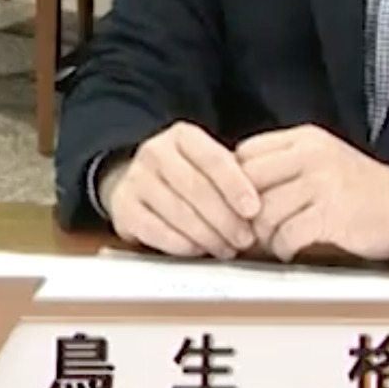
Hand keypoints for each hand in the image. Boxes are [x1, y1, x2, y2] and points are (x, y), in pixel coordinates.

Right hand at [98, 122, 262, 259]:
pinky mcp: (123, 208)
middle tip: (245, 239)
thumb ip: (234, 178)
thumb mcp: (209, 165)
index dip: (236, 185)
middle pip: (195, 187)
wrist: (140, 182)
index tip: (254, 209)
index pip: (213, 159)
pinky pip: (154, 229)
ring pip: (176, 211)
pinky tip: (197, 251)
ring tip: (226, 248)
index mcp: (182, 136)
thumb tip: (265, 208)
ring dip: (207, 235)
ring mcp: (135, 179)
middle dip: (224, 218)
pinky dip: (179, 243)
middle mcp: (154, 152)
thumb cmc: (188, 177)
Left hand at [234, 124, 388, 260]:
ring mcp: (323, 184)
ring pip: (265, 211)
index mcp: (304, 138)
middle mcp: (311, 155)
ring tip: (271, 242)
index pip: (246, 152)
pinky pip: (287, 234)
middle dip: (240, 210)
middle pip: (248, 180)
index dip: (233, 181)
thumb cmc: (358, 188)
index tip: (236, 202)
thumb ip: (283, 164)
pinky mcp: (333, 214)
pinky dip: (283, 248)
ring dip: (262, 234)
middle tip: (244, 228)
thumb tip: (232, 187)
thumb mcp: (320, 160)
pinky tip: (290, 250)